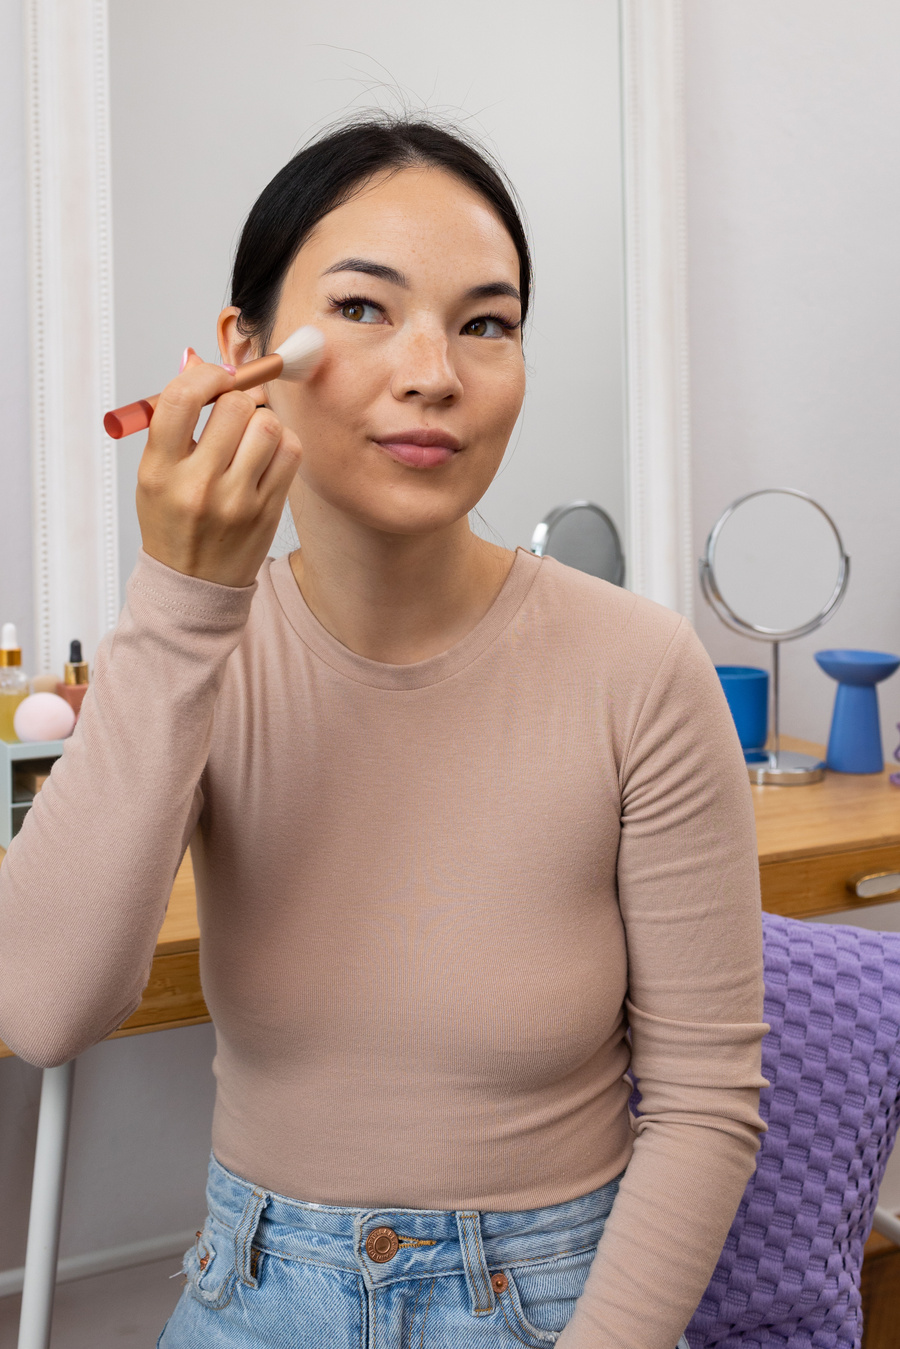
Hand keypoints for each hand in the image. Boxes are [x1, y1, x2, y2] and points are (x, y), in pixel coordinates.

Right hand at [136, 349, 301, 586]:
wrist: (194, 584)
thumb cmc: (174, 522)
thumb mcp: (156, 473)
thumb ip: (174, 421)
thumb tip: (197, 362)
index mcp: (159, 471)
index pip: (180, 400)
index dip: (204, 375)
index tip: (214, 377)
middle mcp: (197, 485)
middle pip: (234, 407)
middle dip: (236, 399)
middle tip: (232, 410)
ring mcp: (236, 501)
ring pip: (268, 425)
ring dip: (262, 420)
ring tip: (249, 436)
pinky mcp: (268, 511)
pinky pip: (290, 451)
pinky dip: (283, 442)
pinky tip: (267, 455)